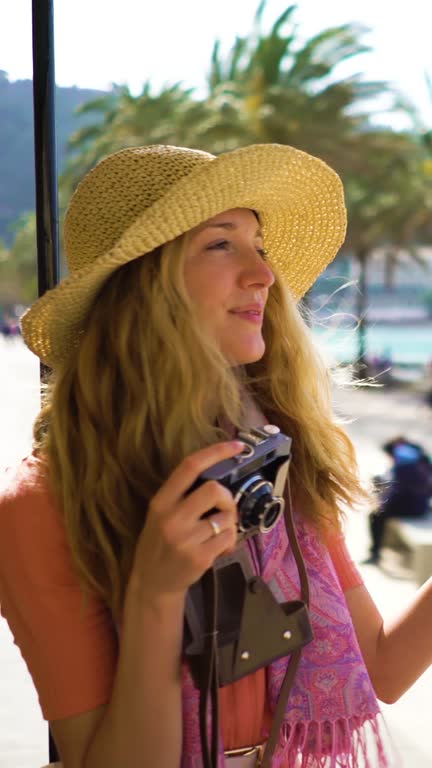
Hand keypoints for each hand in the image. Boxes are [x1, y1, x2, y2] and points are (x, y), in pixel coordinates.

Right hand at [129, 441, 243, 599]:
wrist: (152, 584)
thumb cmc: (160, 543)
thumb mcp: (161, 514)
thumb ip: (183, 495)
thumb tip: (221, 477)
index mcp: (161, 501)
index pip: (190, 466)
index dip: (217, 452)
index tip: (238, 446)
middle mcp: (171, 517)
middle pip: (215, 490)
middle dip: (228, 499)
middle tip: (225, 510)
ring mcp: (185, 539)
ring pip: (227, 517)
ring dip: (229, 524)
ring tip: (216, 535)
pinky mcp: (200, 557)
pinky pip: (229, 538)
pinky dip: (229, 541)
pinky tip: (218, 549)